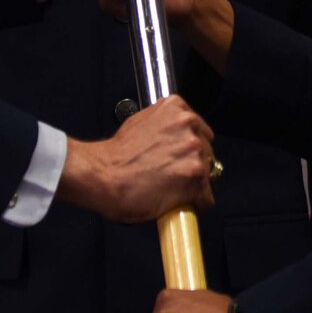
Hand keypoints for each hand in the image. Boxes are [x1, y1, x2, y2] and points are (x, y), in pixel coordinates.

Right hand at [59, 94, 213, 220]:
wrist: (102, 175)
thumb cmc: (115, 155)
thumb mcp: (140, 122)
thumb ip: (163, 125)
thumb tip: (172, 137)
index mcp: (176, 108)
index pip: (199, 130)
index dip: (189, 148)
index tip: (181, 158)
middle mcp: (188, 125)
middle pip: (207, 151)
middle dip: (193, 164)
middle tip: (173, 175)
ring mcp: (194, 150)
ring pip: (209, 173)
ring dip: (195, 183)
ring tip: (173, 189)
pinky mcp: (194, 175)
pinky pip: (207, 197)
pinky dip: (196, 204)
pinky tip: (180, 203)